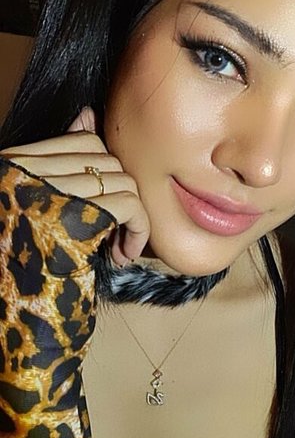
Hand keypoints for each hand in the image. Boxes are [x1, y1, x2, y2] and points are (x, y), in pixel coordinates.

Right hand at [0, 107, 149, 265]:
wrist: (10, 322)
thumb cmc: (21, 268)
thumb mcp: (35, 205)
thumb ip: (58, 162)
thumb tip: (88, 115)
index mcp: (13, 167)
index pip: (82, 140)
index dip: (105, 172)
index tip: (104, 208)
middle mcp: (26, 175)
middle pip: (106, 159)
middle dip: (122, 196)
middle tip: (115, 235)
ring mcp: (46, 196)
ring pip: (122, 180)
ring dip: (133, 217)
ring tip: (117, 249)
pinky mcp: (69, 223)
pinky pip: (130, 205)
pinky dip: (139, 230)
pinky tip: (120, 256)